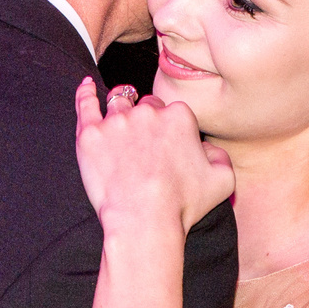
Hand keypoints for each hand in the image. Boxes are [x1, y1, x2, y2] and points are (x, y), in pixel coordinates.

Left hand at [73, 77, 233, 236]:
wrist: (144, 221)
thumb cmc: (183, 205)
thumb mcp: (223, 181)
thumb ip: (220, 156)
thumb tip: (206, 147)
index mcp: (179, 116)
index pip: (171, 111)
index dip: (168, 129)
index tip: (165, 147)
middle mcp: (148, 112)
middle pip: (144, 105)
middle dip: (144, 119)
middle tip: (142, 145)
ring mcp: (117, 121)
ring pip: (117, 103)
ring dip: (119, 110)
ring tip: (117, 125)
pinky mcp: (91, 135)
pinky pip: (85, 104)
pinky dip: (85, 94)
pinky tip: (86, 86)